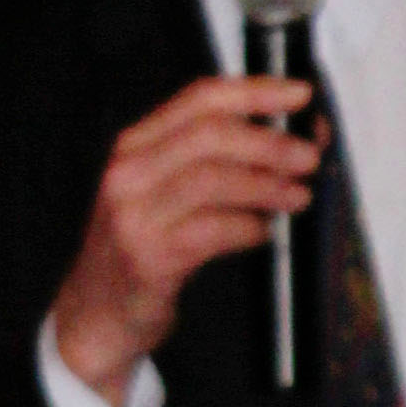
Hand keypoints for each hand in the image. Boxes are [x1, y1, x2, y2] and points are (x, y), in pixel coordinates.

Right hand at [49, 77, 323, 401]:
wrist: (97, 315)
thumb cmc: (142, 249)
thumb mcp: (164, 193)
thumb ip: (215, 161)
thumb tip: (292, 138)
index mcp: (136, 145)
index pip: (200, 98)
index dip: (256, 91)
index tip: (300, 95)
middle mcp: (129, 172)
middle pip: (210, 135)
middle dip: (269, 142)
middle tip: (309, 156)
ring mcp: (134, 215)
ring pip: (213, 181)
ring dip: (267, 186)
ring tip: (299, 196)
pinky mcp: (148, 258)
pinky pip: (212, 232)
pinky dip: (249, 229)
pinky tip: (265, 232)